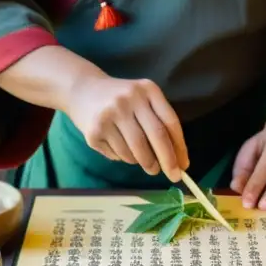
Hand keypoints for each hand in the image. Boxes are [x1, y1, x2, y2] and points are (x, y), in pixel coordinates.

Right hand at [64, 75, 188, 180]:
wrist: (81, 89)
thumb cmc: (121, 99)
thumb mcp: (142, 99)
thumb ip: (160, 122)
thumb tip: (177, 160)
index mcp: (148, 89)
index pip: (170, 122)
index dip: (180, 147)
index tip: (184, 166)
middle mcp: (129, 99)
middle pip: (156, 136)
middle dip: (167, 161)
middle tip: (173, 176)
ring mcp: (110, 114)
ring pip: (136, 150)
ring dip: (144, 162)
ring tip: (145, 162)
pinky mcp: (94, 131)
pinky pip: (118, 155)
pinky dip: (124, 158)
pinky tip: (120, 147)